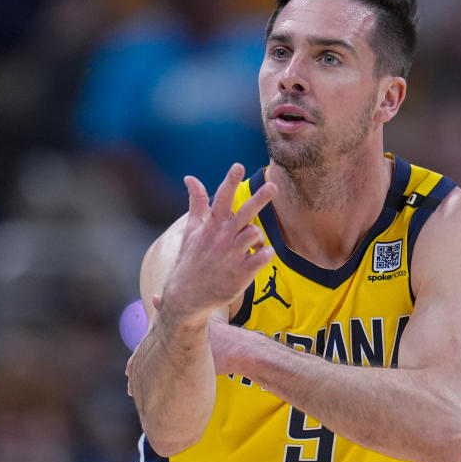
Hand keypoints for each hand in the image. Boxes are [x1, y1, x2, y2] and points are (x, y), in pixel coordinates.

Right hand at [161, 163, 276, 320]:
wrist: (187, 296)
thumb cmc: (190, 260)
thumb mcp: (190, 230)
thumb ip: (197, 203)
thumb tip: (191, 178)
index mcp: (211, 226)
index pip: (221, 198)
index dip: (230, 180)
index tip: (238, 165)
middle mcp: (222, 238)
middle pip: (244, 213)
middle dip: (259, 198)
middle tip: (273, 186)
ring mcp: (232, 255)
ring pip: (255, 234)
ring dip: (259, 237)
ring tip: (252, 246)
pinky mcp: (241, 273)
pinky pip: (262, 257)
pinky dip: (266, 254)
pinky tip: (262, 255)